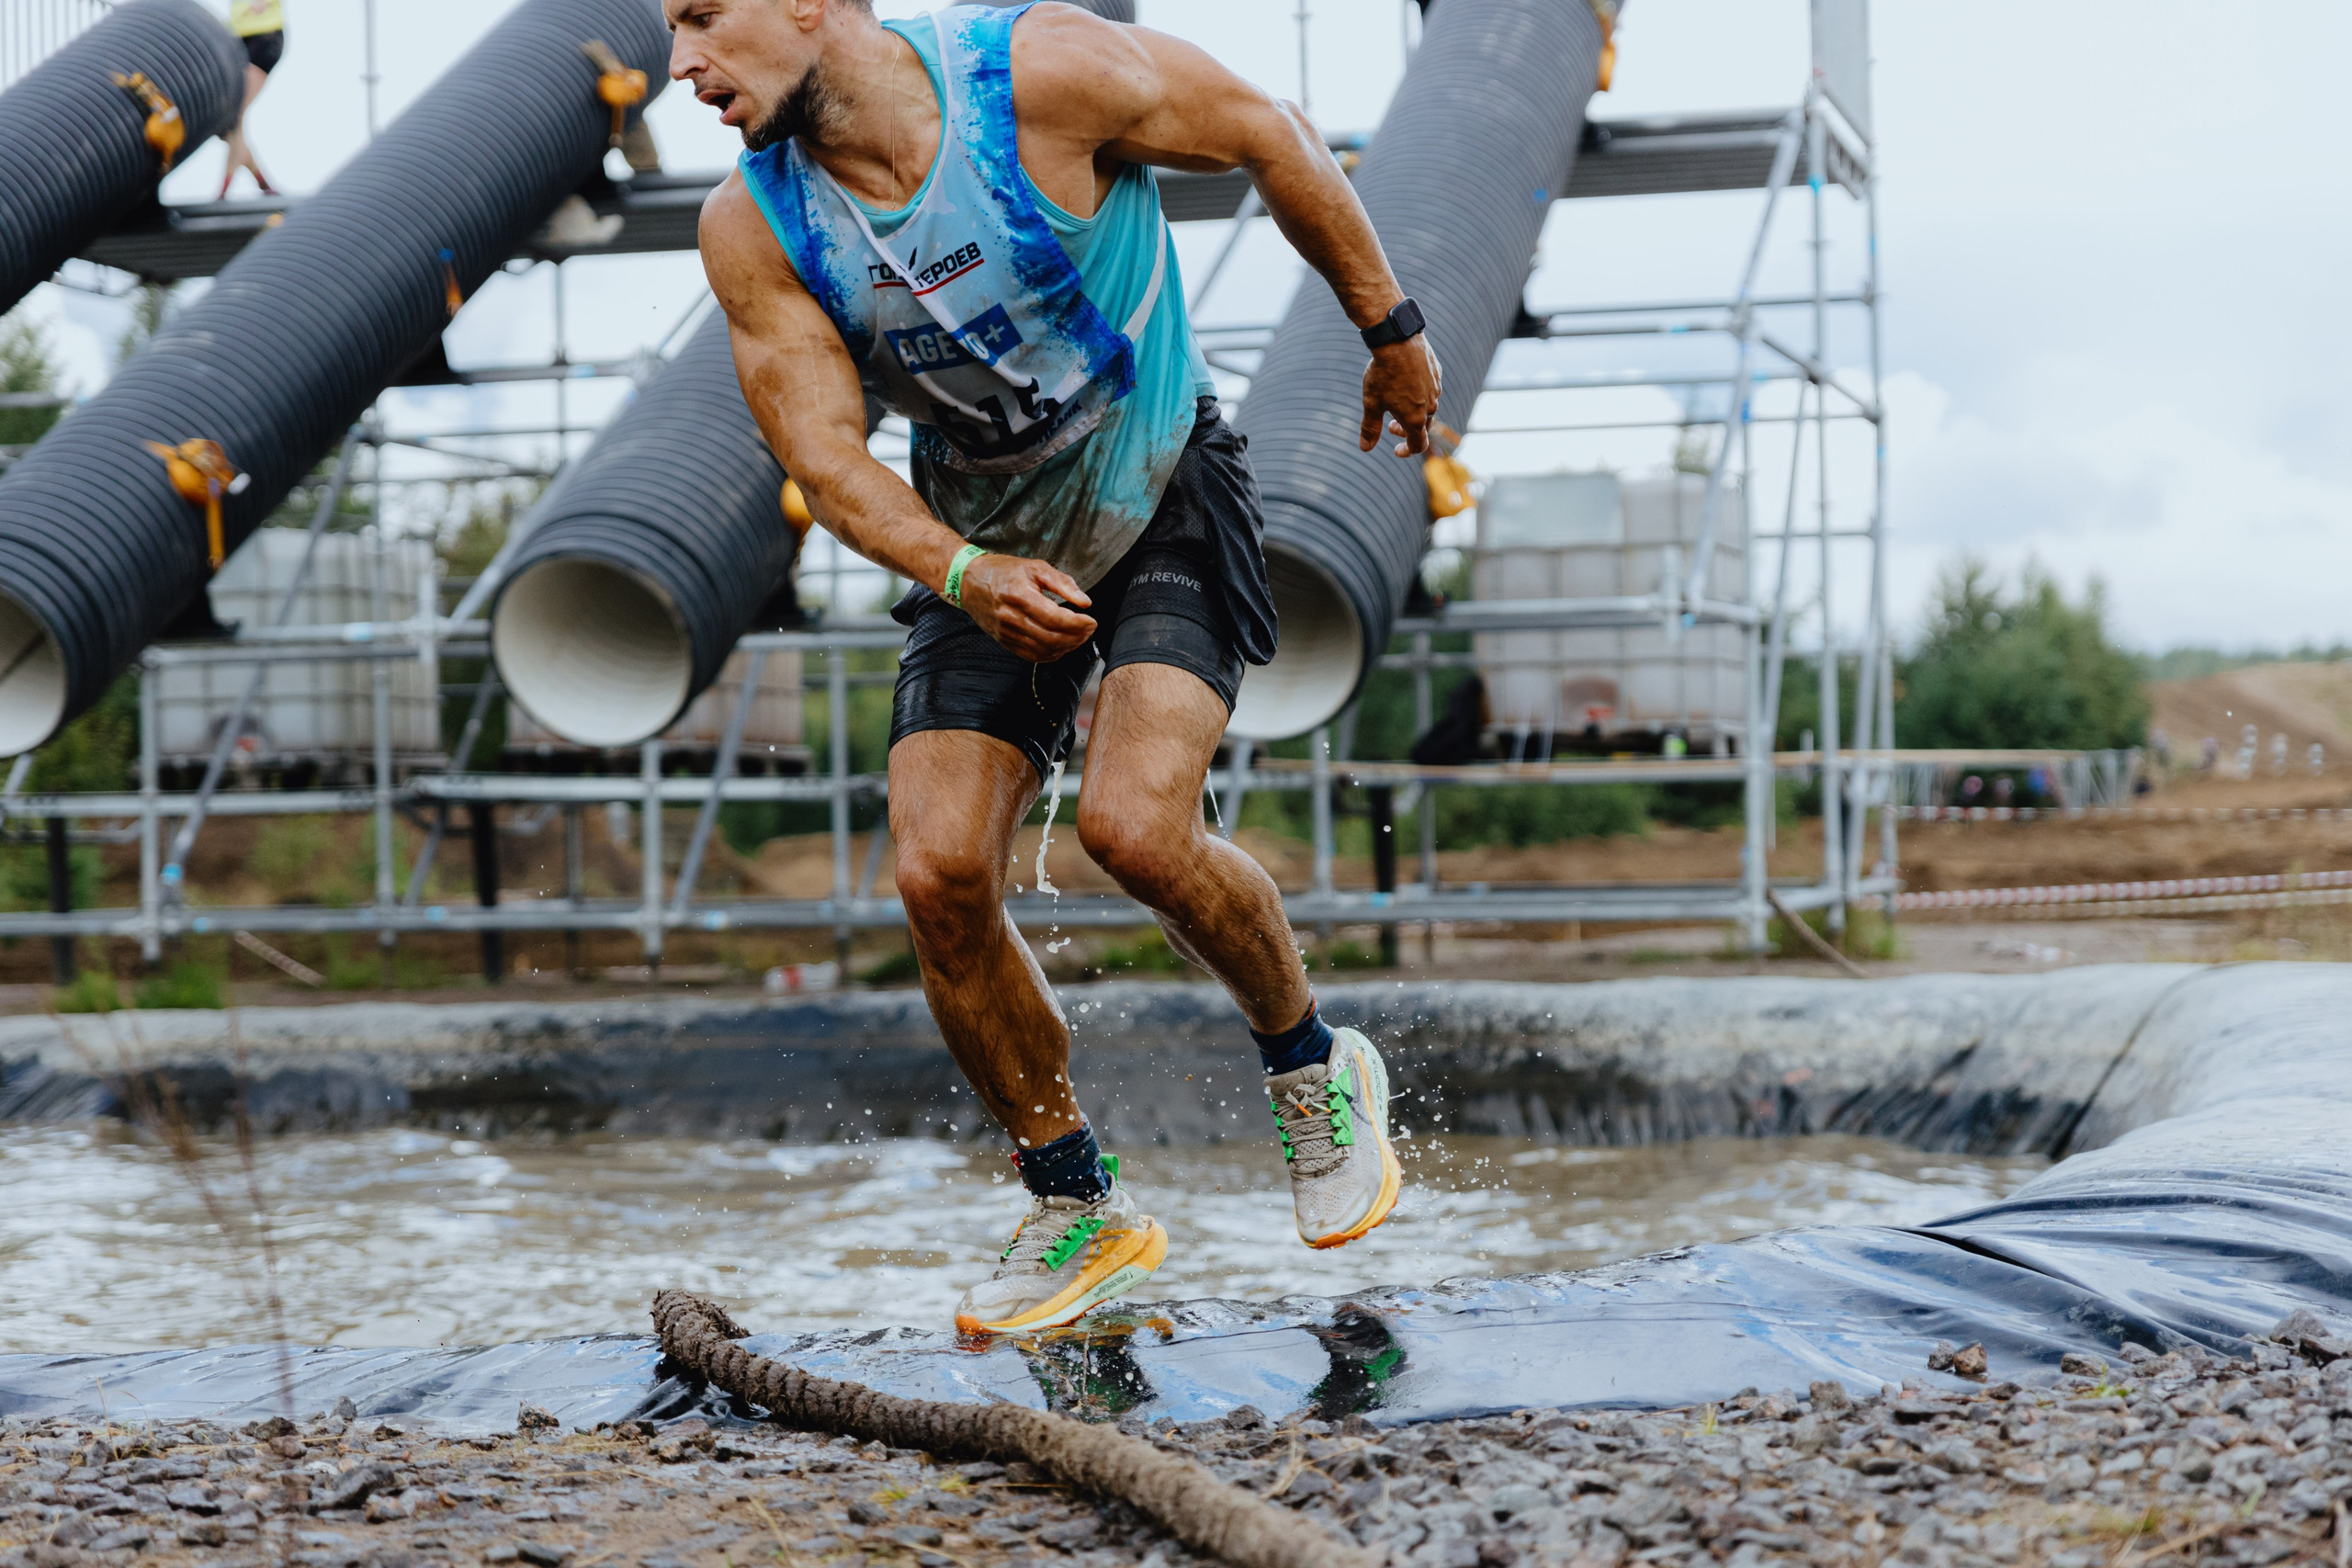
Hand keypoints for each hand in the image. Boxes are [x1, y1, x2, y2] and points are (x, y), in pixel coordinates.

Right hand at [956, 552, 1096, 662]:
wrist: (968, 582)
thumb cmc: (1003, 571)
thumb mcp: (1035, 567)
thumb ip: (1062, 583)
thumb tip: (1085, 602)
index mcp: (1019, 595)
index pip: (1054, 618)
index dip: (1078, 623)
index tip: (1091, 620)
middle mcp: (1011, 617)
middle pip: (1051, 638)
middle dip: (1077, 637)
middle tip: (1088, 628)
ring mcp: (1006, 633)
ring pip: (1043, 650)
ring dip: (1067, 647)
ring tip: (1078, 636)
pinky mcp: (1004, 642)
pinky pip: (1032, 656)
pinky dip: (1052, 654)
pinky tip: (1062, 644)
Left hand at [1359, 335, 1442, 455]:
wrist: (1398, 341)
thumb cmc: (1384, 374)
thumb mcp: (1372, 403)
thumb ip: (1370, 428)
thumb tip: (1365, 448)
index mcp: (1416, 419)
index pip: (1418, 445)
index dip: (1406, 451)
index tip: (1396, 449)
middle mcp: (1431, 406)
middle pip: (1424, 428)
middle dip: (1407, 431)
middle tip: (1391, 424)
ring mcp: (1436, 389)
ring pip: (1429, 408)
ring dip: (1414, 412)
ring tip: (1396, 403)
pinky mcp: (1436, 373)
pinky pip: (1431, 389)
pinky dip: (1420, 394)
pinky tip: (1406, 384)